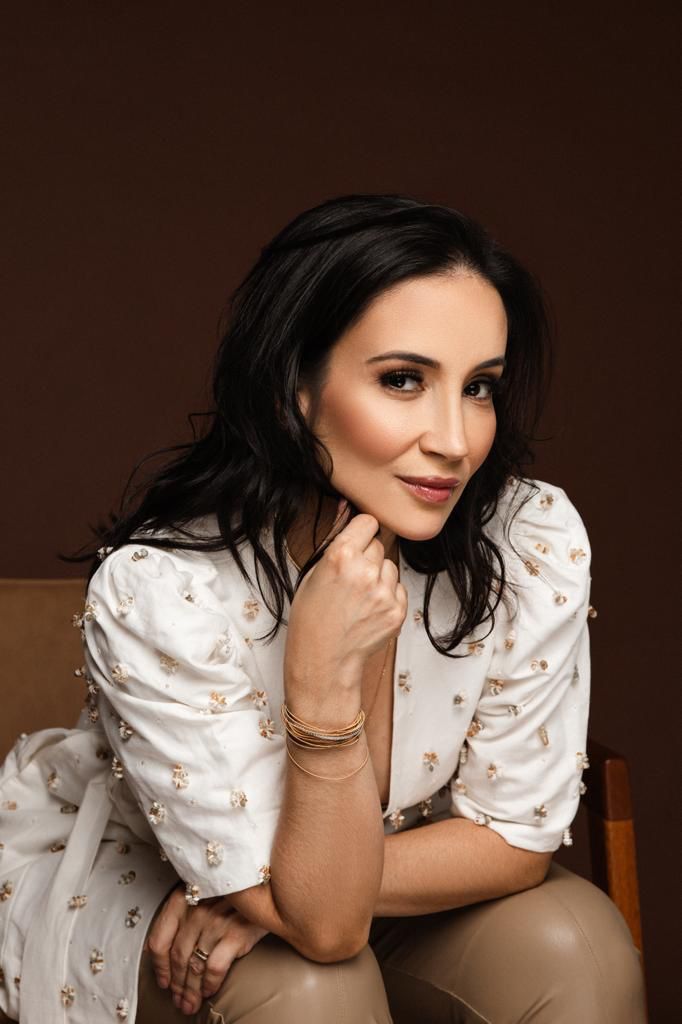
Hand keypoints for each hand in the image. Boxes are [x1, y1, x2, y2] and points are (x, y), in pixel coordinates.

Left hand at [145, 885, 268, 1015]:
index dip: (159, 966)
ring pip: (195, 966)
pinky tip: (209, 992)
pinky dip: (210, 984)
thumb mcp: (201, 897)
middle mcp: (197, 910)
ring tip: (191, 1005)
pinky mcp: (236, 934)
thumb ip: (179, 919)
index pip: (160, 939)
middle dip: (177, 985)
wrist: (267, 887)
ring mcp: (216, 922)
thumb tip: (153, 950)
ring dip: (191, 991)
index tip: (163, 982)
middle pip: (178, 958)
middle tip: (179, 1001)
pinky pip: (215, 968)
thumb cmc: (231, 894)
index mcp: (182, 900)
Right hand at [285, 502, 407, 690]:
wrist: (323, 660)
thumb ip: (334, 538)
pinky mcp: (397, 610)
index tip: (355, 542)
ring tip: (358, 597)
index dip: (360, 532)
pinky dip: (387, 595)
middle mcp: (365, 571)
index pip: (367, 522)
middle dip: (367, 556)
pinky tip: (368, 609)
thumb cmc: (311, 618)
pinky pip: (399, 588)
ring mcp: (384, 592)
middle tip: (351, 578)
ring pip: (390, 566)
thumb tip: (346, 507)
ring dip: (379, 576)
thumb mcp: (312, 573)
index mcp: (340, 556)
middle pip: (378, 545)